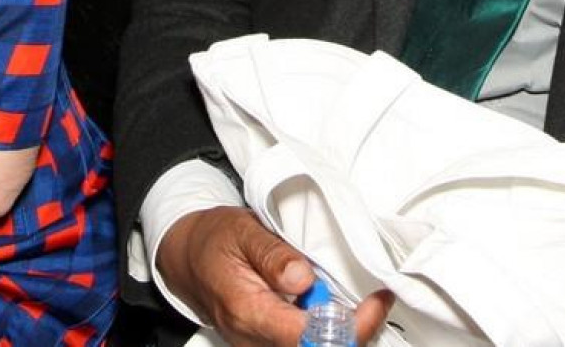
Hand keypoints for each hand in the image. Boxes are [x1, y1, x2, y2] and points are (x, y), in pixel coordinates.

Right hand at [156, 206, 392, 345]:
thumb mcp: (242, 230)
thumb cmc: (214, 239)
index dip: (350, 326)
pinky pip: (300, 345)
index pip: (308, 337)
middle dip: (352, 330)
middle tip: (374, 300)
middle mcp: (253, 338)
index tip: (376, 301)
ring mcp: (258, 346)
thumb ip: (272, 255)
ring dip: (341, 332)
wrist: (188, 256)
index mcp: (248, 311)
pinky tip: (334, 308)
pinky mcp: (264, 344)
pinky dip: (326, 332)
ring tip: (357, 300)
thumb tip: (304, 278)